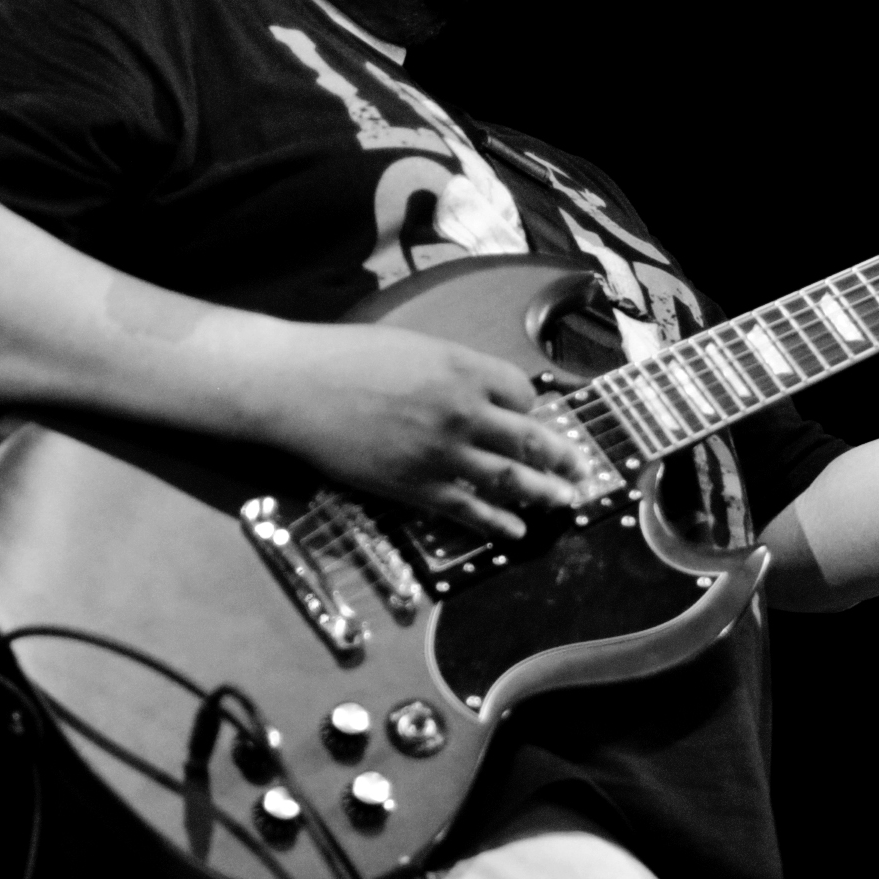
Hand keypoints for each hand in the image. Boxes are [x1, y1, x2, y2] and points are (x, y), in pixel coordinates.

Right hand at [251, 321, 607, 538]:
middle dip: (562, 458)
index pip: (522, 395)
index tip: (529, 417)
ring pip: (509, 479)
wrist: (298, 387)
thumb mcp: (414, 348)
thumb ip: (453, 370)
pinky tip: (516, 530)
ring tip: (566, 502)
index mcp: (464, 369)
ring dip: (544, 493)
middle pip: (530, 439)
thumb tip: (480, 392)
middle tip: (581, 470)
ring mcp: (442, 452)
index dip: (530, 408)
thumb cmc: (348, 358)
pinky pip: (469, 510)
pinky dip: (498, 522)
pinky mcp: (416, 486)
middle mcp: (463, 411)